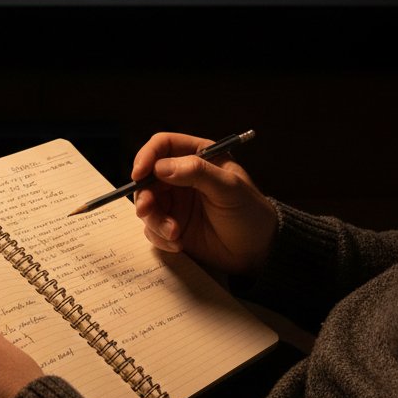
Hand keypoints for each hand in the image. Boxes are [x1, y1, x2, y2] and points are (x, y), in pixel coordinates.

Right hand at [132, 132, 277, 276]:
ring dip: (154, 220)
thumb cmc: (250, 212)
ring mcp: (176, 202)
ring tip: (175, 234)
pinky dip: (159, 237)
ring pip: (146, 204)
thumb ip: (197, 172)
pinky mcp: (172, 225)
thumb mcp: (228, 188)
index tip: (139, 174)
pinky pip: (152, 228)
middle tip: (148, 211)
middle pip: (147, 177)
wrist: (258, 251)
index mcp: (198, 156)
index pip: (163, 146)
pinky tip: (178, 244)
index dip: (147, 156)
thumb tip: (160, 167)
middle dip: (145, 195)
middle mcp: (182, 176)